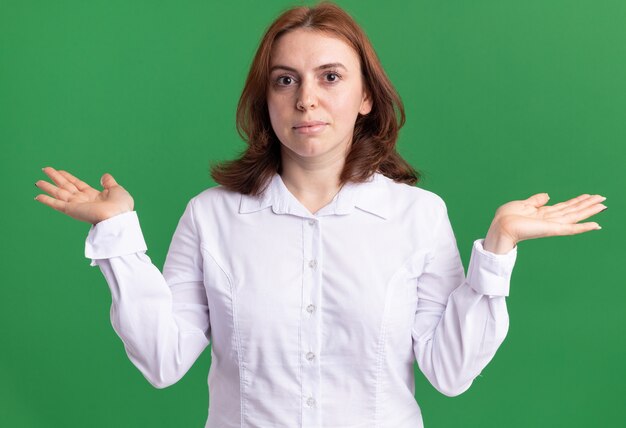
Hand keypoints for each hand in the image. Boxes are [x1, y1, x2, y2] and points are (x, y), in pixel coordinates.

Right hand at [35, 166, 134, 224]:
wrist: (118, 217)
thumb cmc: (121, 206)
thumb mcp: (117, 190)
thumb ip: (109, 182)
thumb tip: (104, 176)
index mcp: (93, 195)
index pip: (77, 184)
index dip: (68, 177)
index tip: (59, 171)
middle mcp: (83, 200)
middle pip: (66, 186)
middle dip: (55, 178)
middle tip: (45, 169)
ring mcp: (76, 205)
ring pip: (58, 194)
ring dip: (48, 187)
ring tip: (38, 181)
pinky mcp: (71, 210)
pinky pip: (56, 204)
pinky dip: (47, 200)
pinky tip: (38, 196)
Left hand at [483, 193, 606, 253]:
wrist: (501, 226)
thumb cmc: (507, 217)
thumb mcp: (523, 204)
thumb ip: (536, 200)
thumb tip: (547, 195)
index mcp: (543, 213)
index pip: (564, 207)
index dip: (577, 201)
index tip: (589, 195)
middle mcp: (550, 219)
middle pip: (573, 211)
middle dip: (587, 205)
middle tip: (603, 198)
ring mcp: (552, 225)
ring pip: (575, 216)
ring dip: (590, 211)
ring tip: (603, 205)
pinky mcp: (552, 230)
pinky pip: (571, 229)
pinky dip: (584, 227)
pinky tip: (596, 225)